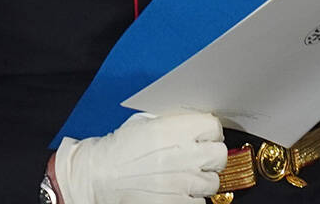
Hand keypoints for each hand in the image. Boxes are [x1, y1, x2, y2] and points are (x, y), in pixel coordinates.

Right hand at [53, 112, 226, 203]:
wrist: (99, 177)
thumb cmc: (119, 150)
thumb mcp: (145, 124)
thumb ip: (173, 123)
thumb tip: (196, 123)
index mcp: (172, 130)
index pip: (213, 125)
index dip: (208, 131)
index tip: (203, 135)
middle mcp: (181, 155)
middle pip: (220, 154)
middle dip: (210, 155)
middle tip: (198, 157)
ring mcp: (182, 182)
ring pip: (213, 182)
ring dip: (202, 180)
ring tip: (185, 177)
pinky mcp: (177, 203)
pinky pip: (200, 202)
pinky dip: (191, 198)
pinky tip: (177, 191)